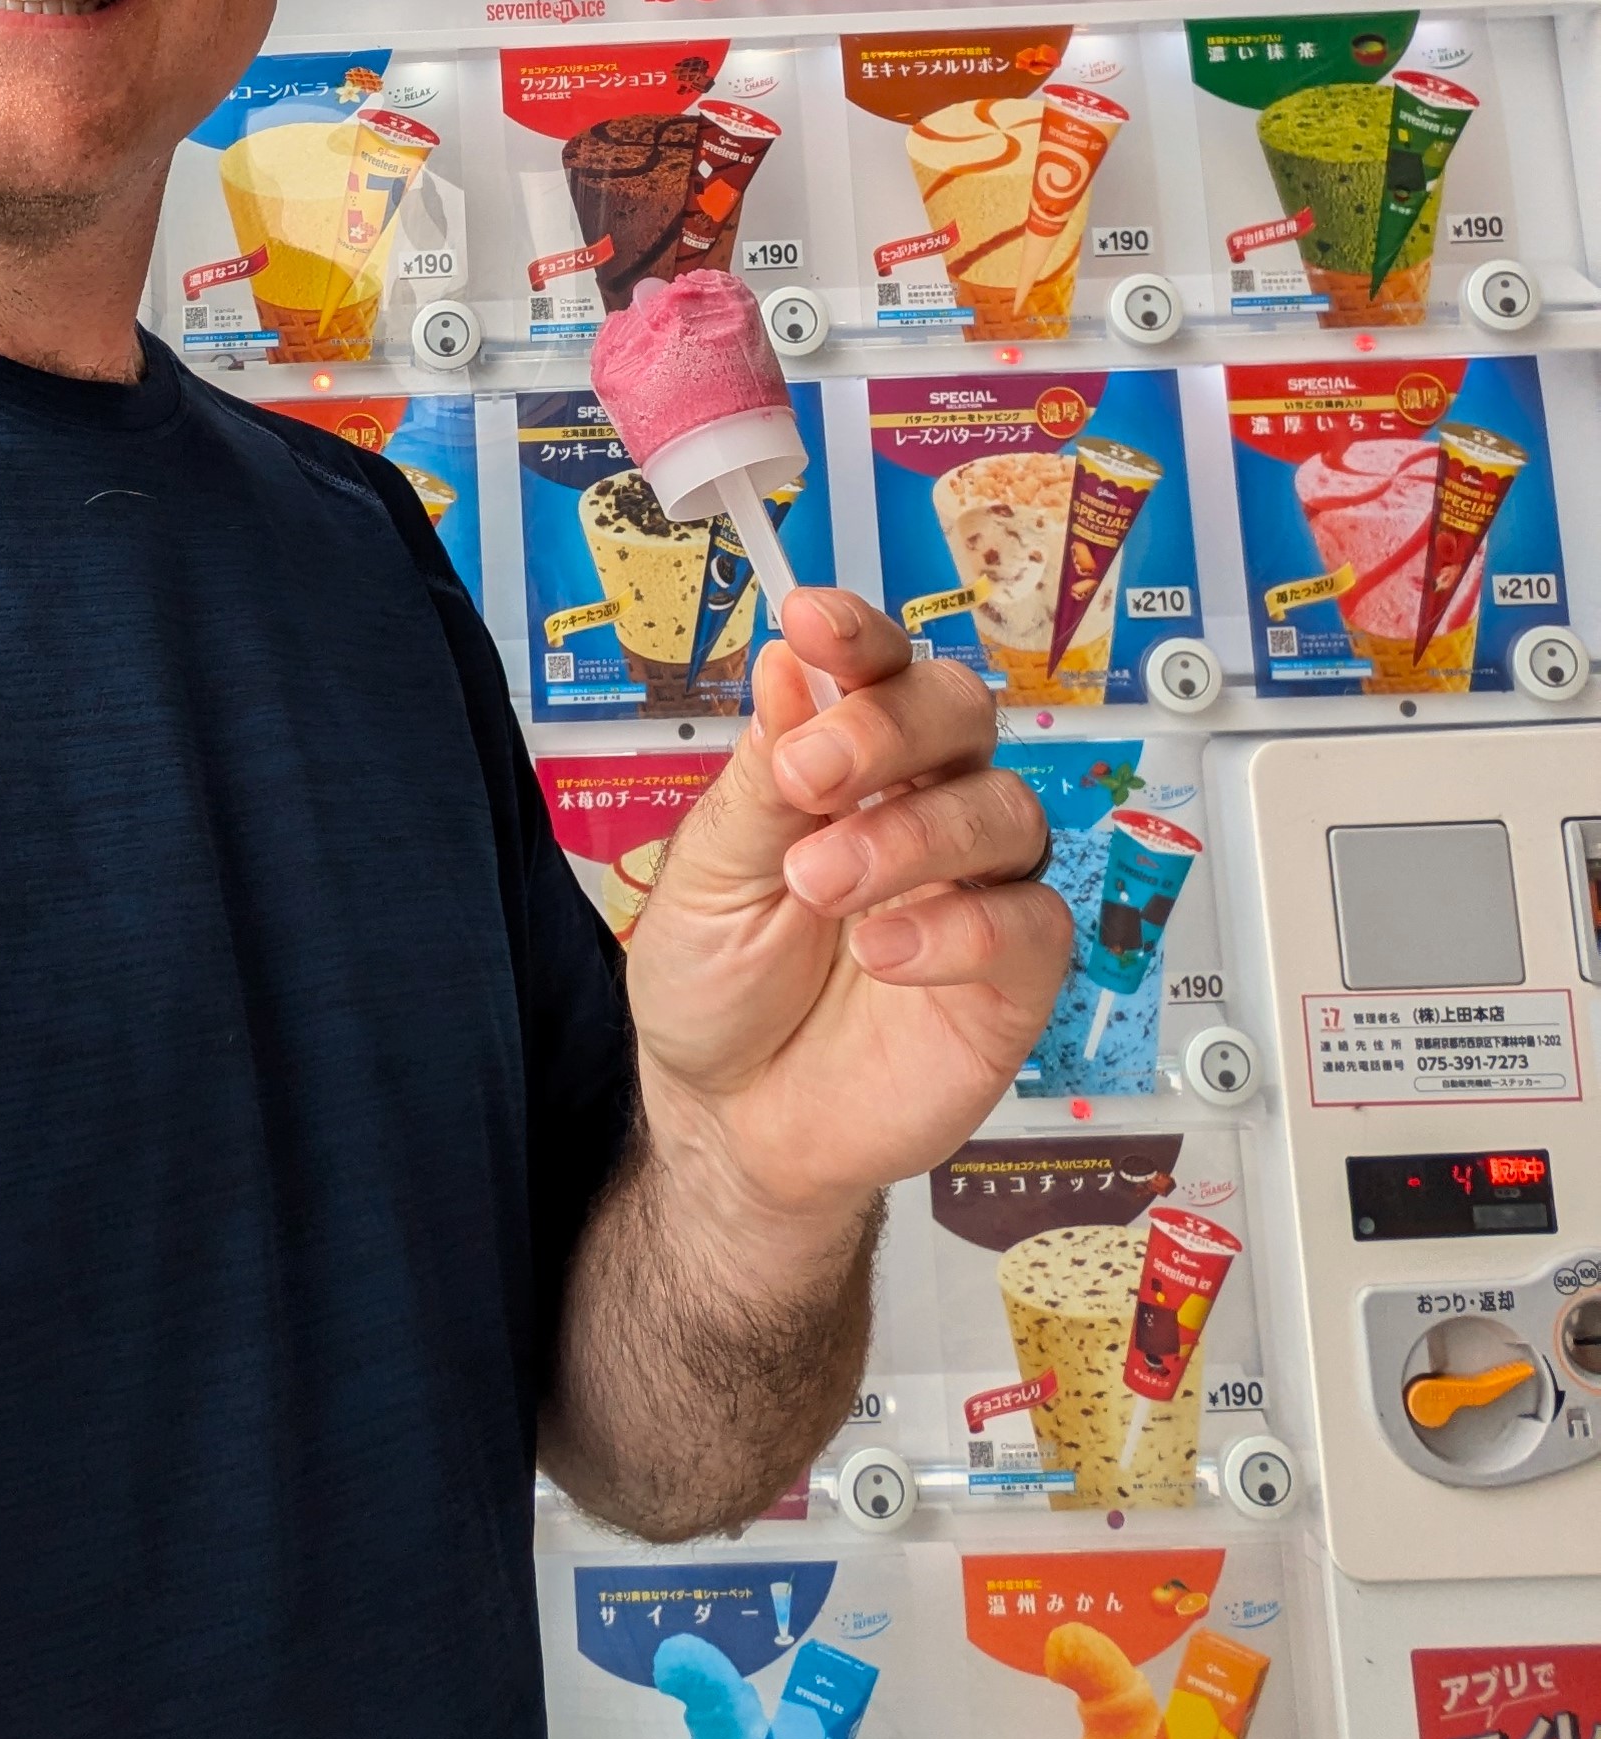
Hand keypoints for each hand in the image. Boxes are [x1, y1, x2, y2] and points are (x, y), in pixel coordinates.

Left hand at [624, 587, 1064, 1240]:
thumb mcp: (707, 875)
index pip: (876, 671)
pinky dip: (958, 928)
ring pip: (1002, 808)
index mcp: (846, 764)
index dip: (858, 635)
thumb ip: (760, 780)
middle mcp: (922, 805)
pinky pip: (1031, 922)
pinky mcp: (1013, 975)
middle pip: (960, 712)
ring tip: (823, 886)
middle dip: (890, 725)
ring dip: (910, 835)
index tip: (812, 619)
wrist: (729, 1119)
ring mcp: (975, 887)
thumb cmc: (716, 984)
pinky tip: (883, 953)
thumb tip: (787, 663)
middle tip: (812, 774)